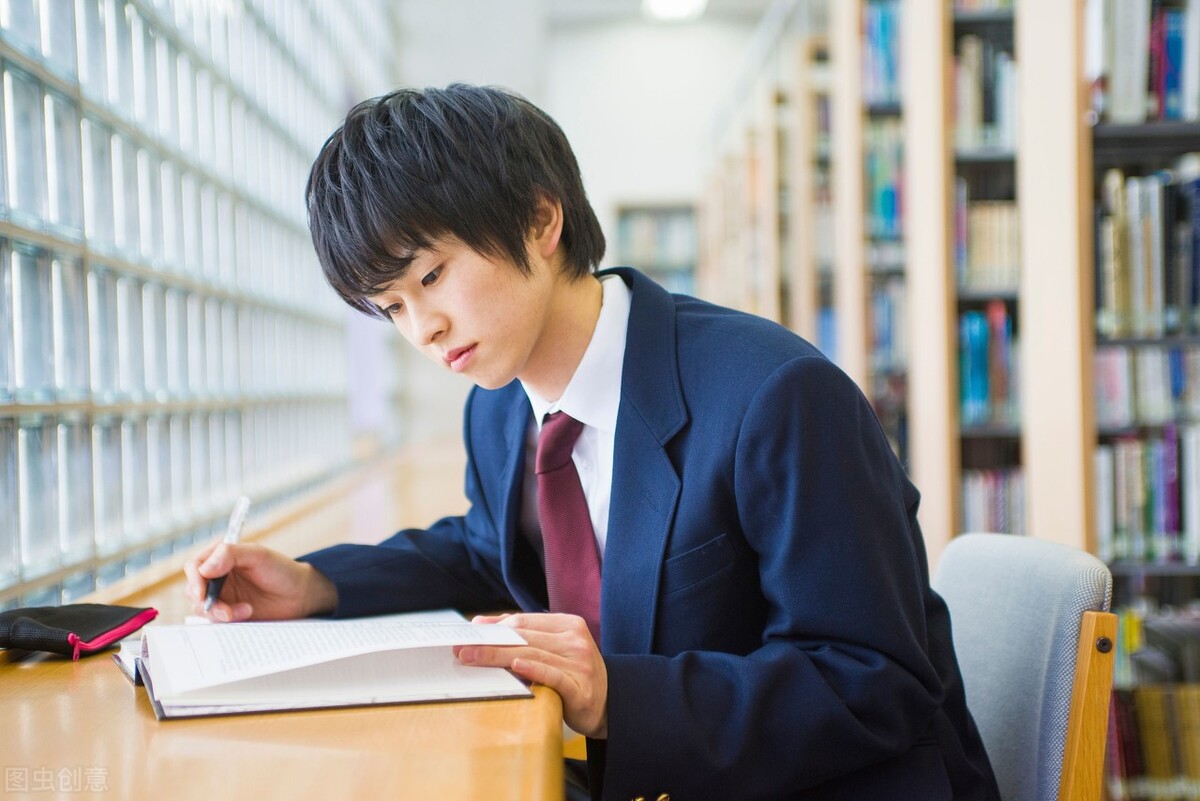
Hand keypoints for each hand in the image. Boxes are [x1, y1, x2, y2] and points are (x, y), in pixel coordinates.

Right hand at [183, 541, 337, 621]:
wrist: (300, 595)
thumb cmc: (282, 570)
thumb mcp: (258, 555)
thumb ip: (230, 554)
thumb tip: (204, 568)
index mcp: (221, 557)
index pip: (194, 567)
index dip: (194, 580)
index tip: (202, 593)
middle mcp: (217, 577)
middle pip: (193, 590)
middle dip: (206, 602)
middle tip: (226, 610)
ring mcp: (222, 596)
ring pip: (202, 608)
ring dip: (219, 612)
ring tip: (245, 610)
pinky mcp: (229, 613)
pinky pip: (215, 620)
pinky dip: (228, 620)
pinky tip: (248, 613)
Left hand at [456, 613, 607, 738]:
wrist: (609, 702)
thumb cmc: (574, 673)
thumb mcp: (554, 648)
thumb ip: (523, 635)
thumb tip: (481, 624)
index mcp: (568, 624)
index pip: (524, 621)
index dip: (494, 626)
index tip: (468, 633)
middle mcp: (575, 640)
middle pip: (525, 637)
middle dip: (489, 641)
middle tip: (462, 647)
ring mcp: (580, 663)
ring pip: (532, 654)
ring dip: (498, 656)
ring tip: (472, 658)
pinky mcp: (581, 688)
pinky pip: (553, 676)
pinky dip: (534, 670)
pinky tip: (515, 666)